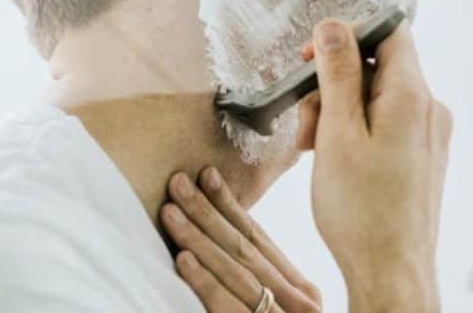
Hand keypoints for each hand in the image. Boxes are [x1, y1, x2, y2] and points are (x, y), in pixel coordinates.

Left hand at [161, 167, 322, 312]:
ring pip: (235, 270)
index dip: (229, 205)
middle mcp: (299, 301)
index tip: (206, 174)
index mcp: (302, 289)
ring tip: (170, 211)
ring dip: (198, 237)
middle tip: (177, 182)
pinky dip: (204, 281)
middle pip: (245, 247)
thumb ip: (262, 283)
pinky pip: (227, 306)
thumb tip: (220, 241)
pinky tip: (183, 259)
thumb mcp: (278, 309)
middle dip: (207, 211)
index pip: (260, 238)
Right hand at [297, 20, 451, 311]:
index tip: (311, 59)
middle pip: (377, 66)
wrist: (391, 271)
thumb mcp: (338, 132)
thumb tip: (333, 26)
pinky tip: (334, 160)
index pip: (389, 30)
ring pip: (377, 97)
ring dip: (339, 112)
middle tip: (307, 123)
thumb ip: (337, 74)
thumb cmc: (361, 210)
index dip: (347, 34)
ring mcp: (428, 134)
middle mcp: (429, 109)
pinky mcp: (422, 156)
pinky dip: (355, 132)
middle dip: (333, 85)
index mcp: (412, 96)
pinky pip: (386, 124)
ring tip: (315, 149)